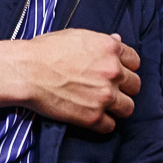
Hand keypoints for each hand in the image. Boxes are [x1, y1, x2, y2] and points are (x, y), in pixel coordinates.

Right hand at [0, 30, 140, 130]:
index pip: (135, 61)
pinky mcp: (93, 117)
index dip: (126, 67)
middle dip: (124, 88)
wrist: (26, 71)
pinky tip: (92, 117)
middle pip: (135, 85)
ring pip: (128, 108)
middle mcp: (113, 72)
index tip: (117, 72)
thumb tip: (117, 40)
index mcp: (110, 48)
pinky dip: (103, 123)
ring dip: (118, 107)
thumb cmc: (46, 50)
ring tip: (103, 106)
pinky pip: (111, 126)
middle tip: (109, 89)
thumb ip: (101, 41)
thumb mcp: (76, 36)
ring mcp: (105, 95)